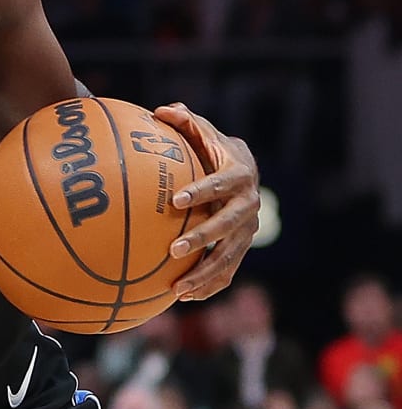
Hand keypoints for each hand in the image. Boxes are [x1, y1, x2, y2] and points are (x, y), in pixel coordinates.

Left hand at [156, 103, 259, 301]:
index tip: (177, 199)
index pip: (221, 184)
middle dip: (203, 239)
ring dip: (205, 273)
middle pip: (227, 226)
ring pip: (230, 257)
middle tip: (173, 249)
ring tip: (177, 288)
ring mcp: (247, 231)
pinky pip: (227, 273)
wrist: (245, 171)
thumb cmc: (213, 149)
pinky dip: (209, 286)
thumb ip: (185, 122)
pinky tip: (182, 298)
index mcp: (239, 176)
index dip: (202, 191)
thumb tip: (161, 110)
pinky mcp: (241, 249)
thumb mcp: (203, 133)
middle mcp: (248, 206)